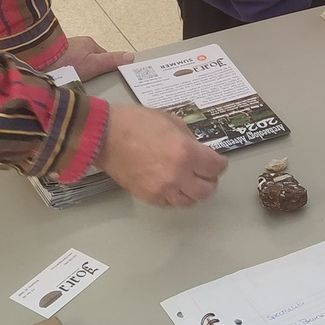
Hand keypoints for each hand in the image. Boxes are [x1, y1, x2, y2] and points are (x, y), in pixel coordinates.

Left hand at [57, 36, 132, 80]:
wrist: (40, 61)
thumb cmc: (69, 62)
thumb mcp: (94, 64)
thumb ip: (111, 61)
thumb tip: (131, 56)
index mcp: (89, 43)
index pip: (103, 56)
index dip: (105, 68)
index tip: (103, 80)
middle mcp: (76, 43)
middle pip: (89, 59)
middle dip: (89, 70)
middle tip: (87, 83)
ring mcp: (63, 49)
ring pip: (75, 62)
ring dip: (75, 71)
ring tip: (72, 83)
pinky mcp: (52, 56)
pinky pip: (63, 64)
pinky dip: (64, 71)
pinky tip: (61, 79)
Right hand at [98, 107, 225, 207]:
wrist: (104, 136)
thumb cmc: (134, 123)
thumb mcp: (171, 120)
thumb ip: (189, 138)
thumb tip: (198, 150)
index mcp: (186, 152)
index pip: (216, 167)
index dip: (219, 163)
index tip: (217, 161)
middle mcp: (178, 175)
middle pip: (207, 189)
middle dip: (210, 179)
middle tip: (206, 172)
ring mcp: (162, 189)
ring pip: (190, 201)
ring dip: (194, 191)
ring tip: (191, 181)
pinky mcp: (149, 196)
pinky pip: (171, 203)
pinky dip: (176, 196)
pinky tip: (174, 185)